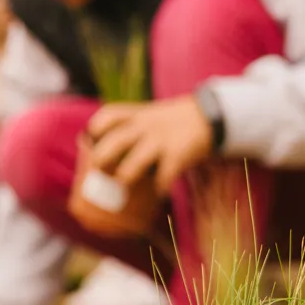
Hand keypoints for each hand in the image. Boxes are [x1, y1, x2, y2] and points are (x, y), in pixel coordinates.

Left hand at [85, 96, 213, 194]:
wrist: (212, 115)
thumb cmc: (176, 120)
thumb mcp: (152, 114)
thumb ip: (133, 124)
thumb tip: (107, 146)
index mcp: (139, 114)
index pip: (110, 115)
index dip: (96, 128)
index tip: (91, 138)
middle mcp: (146, 126)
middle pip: (114, 143)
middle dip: (102, 160)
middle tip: (101, 171)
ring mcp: (161, 141)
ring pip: (132, 165)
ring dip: (125, 178)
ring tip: (126, 182)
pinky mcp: (178, 154)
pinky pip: (163, 177)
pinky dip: (160, 187)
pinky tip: (160, 190)